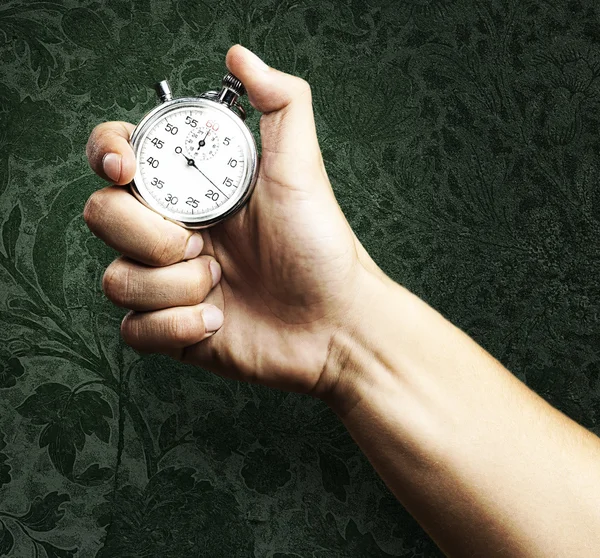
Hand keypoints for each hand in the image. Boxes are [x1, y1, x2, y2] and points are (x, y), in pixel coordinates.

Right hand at [83, 45, 382, 398]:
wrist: (335, 323)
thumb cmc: (320, 247)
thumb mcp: (300, 169)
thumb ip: (280, 103)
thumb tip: (240, 55)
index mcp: (191, 191)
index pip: (118, 157)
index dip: (107, 154)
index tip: (127, 168)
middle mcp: (172, 232)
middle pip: (102, 216)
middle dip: (152, 235)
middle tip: (204, 245)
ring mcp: (168, 283)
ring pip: (116, 279)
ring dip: (174, 286)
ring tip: (223, 286)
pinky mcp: (171, 330)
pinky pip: (132, 330)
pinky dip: (173, 327)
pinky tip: (216, 320)